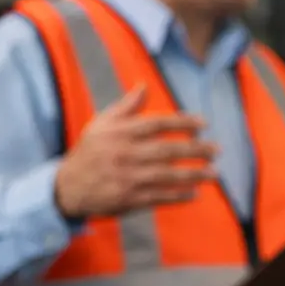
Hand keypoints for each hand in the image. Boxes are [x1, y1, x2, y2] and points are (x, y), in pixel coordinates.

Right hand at [53, 84, 216, 218]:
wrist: (67, 187)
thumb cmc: (90, 151)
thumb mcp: (101, 125)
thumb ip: (126, 107)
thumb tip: (144, 86)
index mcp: (119, 133)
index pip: (157, 124)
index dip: (183, 123)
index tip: (204, 124)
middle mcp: (124, 154)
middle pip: (167, 150)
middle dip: (196, 150)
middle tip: (217, 150)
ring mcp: (127, 178)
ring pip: (167, 175)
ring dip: (194, 174)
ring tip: (215, 173)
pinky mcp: (128, 199)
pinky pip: (159, 197)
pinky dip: (178, 195)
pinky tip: (195, 192)